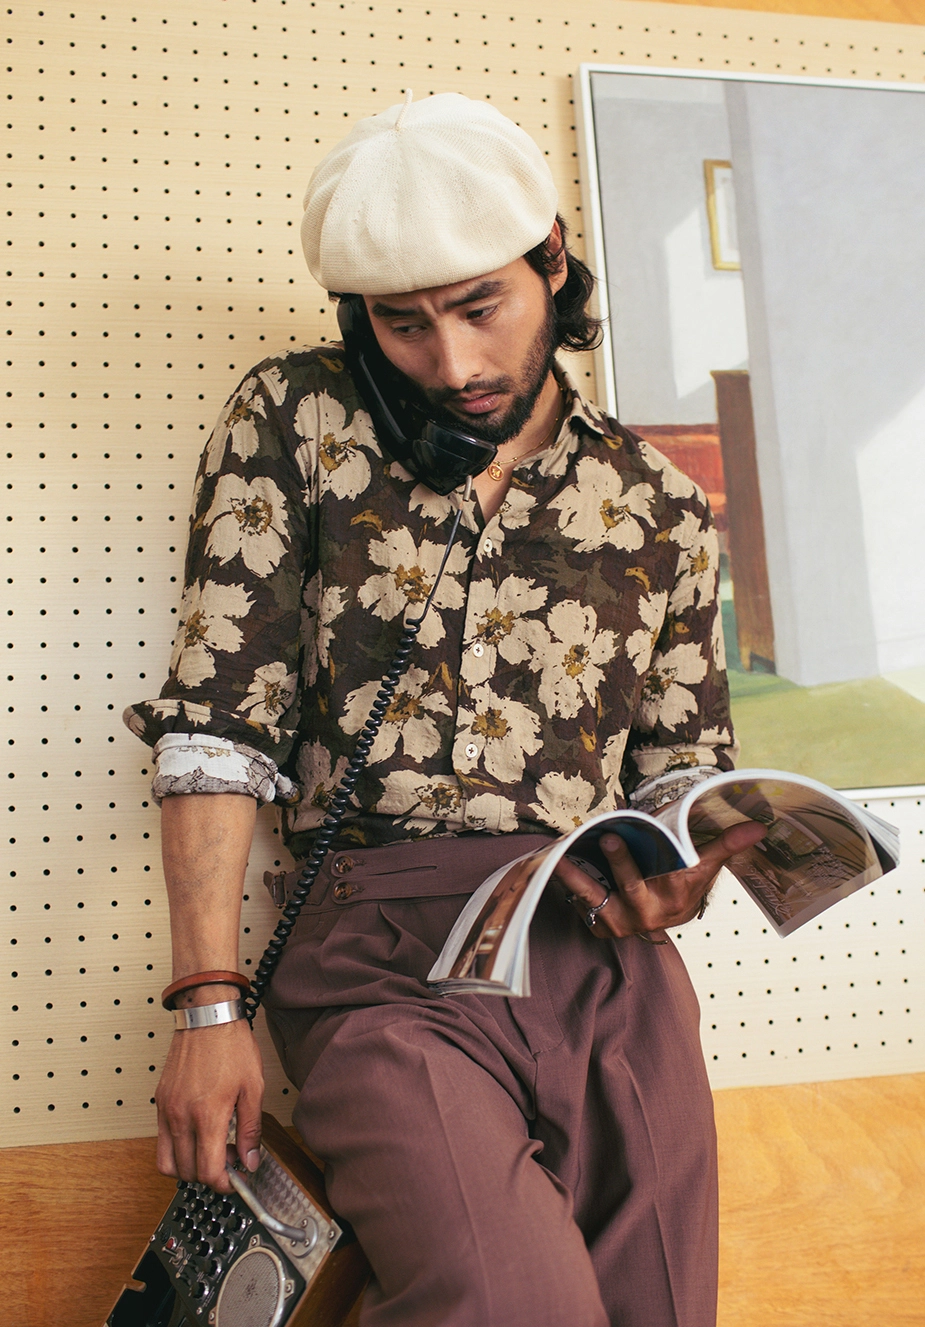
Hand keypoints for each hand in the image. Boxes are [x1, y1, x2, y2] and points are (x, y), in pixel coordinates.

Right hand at [155, 1019, 264, 1192]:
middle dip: (209, 1175)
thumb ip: (251, 1129)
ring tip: (210, 1150)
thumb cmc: (231, 1045)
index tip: (236, 1179)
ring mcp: (166, 1110)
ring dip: (188, 1167)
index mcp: (208, 1115)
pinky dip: (176, 1148)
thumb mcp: (253, 1088)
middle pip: (187, 1173)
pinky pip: (160, 1140)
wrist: (207, 1016)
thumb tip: (250, 1160)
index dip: (225, 1184)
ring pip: (167, 1163)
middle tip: (228, 1160)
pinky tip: (197, 1133)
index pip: (209, 1172)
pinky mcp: (159, 1102)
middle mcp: (182, 1116)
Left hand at [554, 819, 766, 940]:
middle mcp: (650, 914)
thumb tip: (760, 826)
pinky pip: (582, 907)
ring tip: (561, 857)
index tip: (633, 831)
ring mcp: (624, 923)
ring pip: (598, 899)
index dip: (662, 857)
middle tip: (609, 837)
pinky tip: (554, 865)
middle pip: (633, 886)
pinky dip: (568, 887)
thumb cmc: (683, 882)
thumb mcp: (704, 866)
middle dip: (620, 863)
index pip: (671, 875)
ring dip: (578, 879)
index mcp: (678, 897)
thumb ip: (727, 844)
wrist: (665, 917)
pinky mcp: (602, 927)